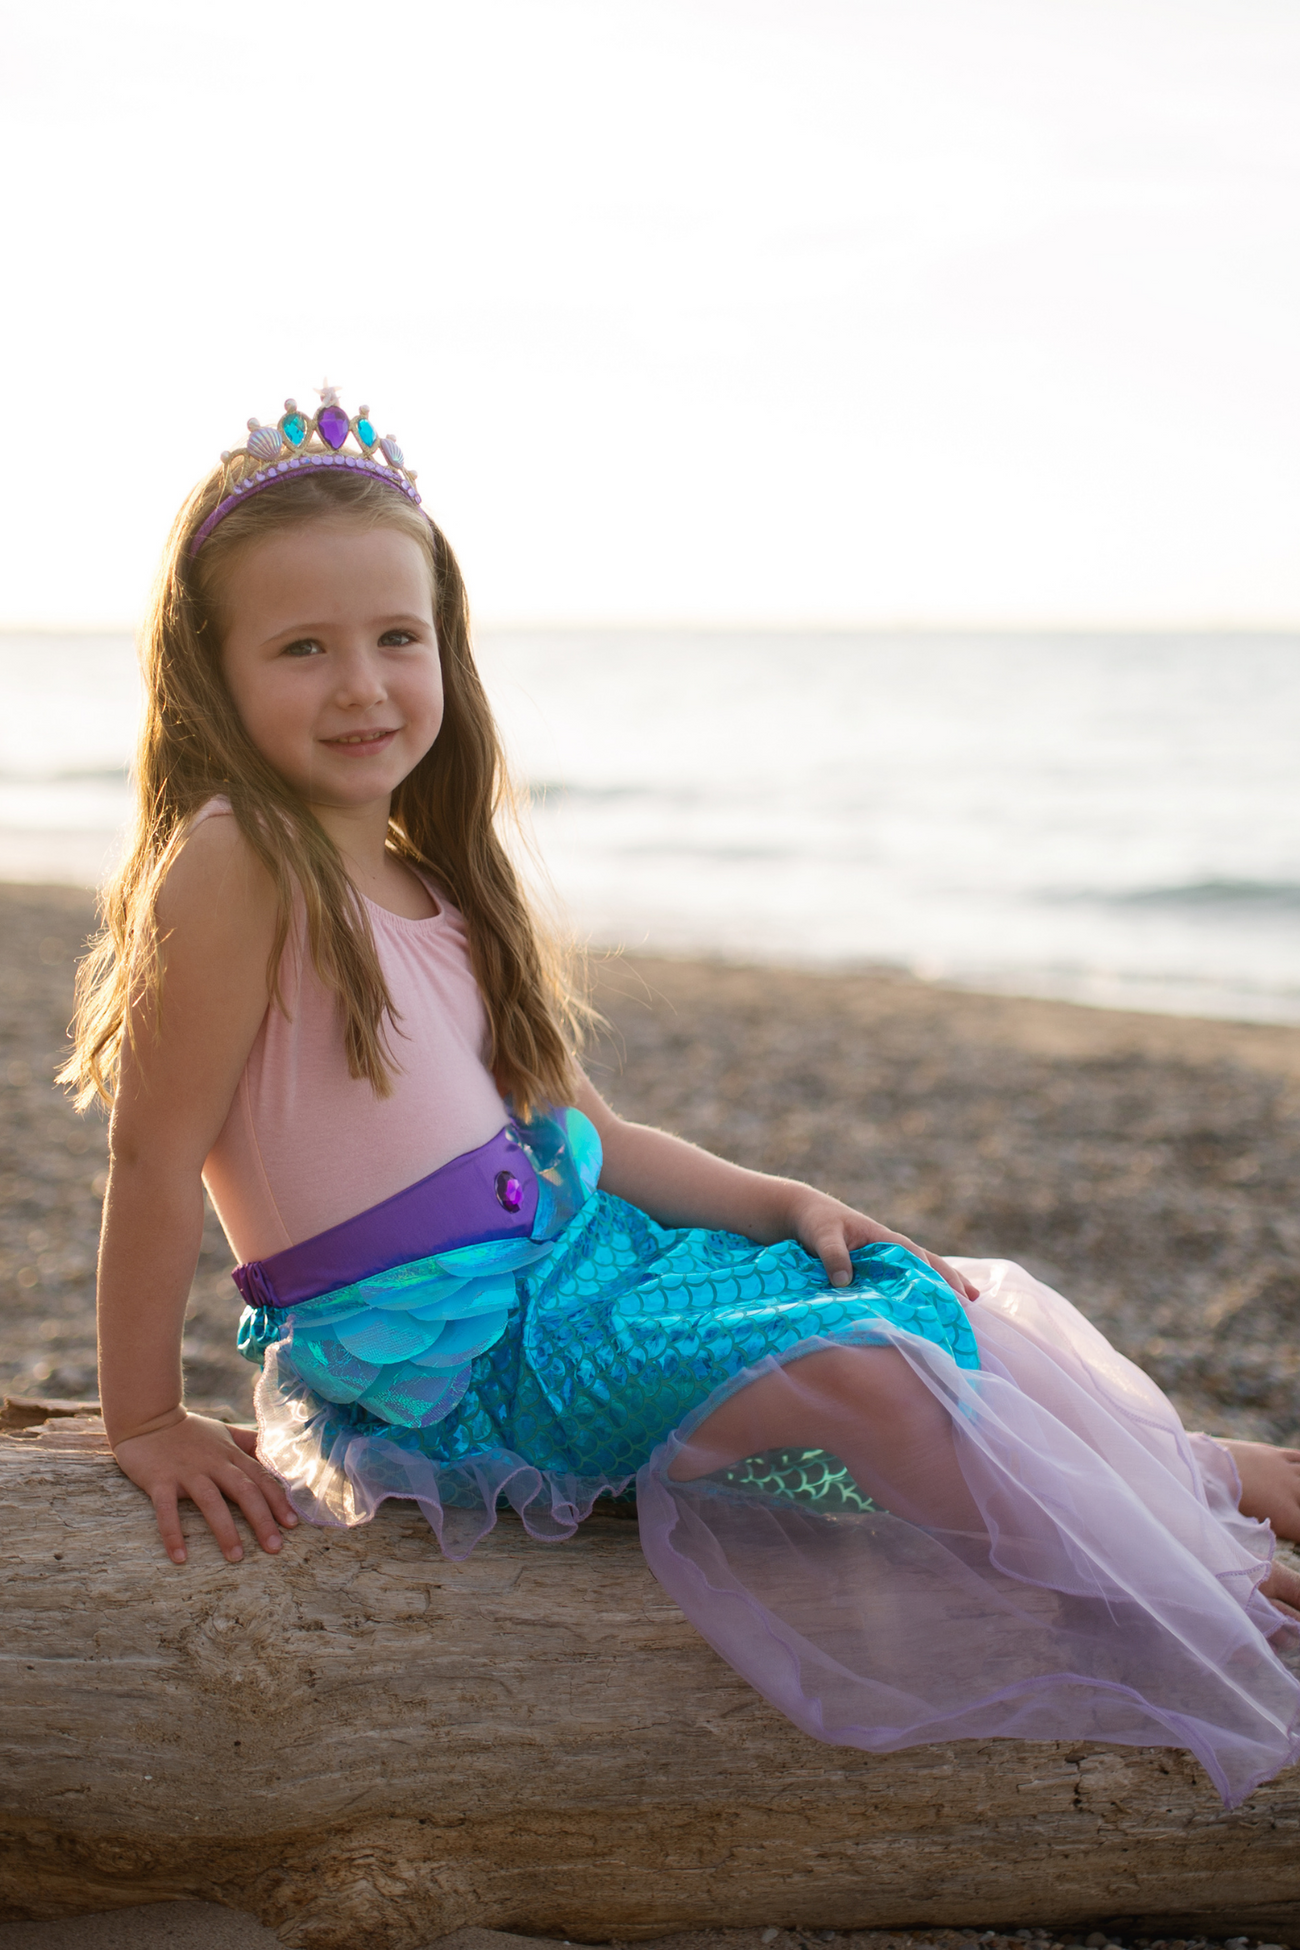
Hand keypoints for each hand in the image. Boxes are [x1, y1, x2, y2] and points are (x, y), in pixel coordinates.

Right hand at [112, 1410, 299, 1564]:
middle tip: (274, 1547)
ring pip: (211, 1502)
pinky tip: (180, 1557)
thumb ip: (249, 1444)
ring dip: (225, 1531)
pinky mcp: (160, 1481)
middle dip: (262, 1520)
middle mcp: (213, 1463)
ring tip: (236, 1557)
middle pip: (244, 1491)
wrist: (147, 1419)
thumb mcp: (224, 1433)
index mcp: (230, 1454)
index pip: (260, 1478)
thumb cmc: (189, 1431)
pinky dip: (173, 1534)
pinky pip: (167, 1510)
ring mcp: (186, 1472)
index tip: (293, 1524)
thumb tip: (278, 1453)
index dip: (278, 1500)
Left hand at [784, 1184, 979, 1301]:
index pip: (917, 1259)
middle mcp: (891, 1249)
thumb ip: (833, 1255)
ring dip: (943, 1286)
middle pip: (929, 1264)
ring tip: (970, 1304)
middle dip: (951, 1281)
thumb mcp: (822, 1235)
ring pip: (922, 1272)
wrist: (802, 1215)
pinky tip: (932, 1307)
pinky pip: (904, 1281)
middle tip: (973, 1304)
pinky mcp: (876, 1270)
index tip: (955, 1295)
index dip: (936, 1276)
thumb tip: (844, 1282)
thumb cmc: (815, 1222)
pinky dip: (921, 1291)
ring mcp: (886, 1259)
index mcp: (883, 1239)